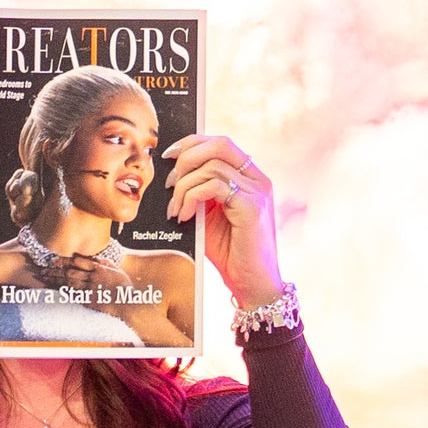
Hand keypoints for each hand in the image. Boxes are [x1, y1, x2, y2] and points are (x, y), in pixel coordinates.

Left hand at [163, 134, 284, 306]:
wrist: (252, 284)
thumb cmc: (229, 253)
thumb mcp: (208, 217)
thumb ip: (197, 193)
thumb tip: (169, 176)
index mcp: (250, 178)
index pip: (221, 143)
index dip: (192, 143)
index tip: (169, 155)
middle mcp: (258, 180)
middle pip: (219, 144)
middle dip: (186, 158)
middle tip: (169, 183)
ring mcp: (257, 191)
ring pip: (211, 168)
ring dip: (183, 188)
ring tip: (175, 210)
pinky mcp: (252, 206)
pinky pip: (213, 186)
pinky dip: (190, 198)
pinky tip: (184, 216)